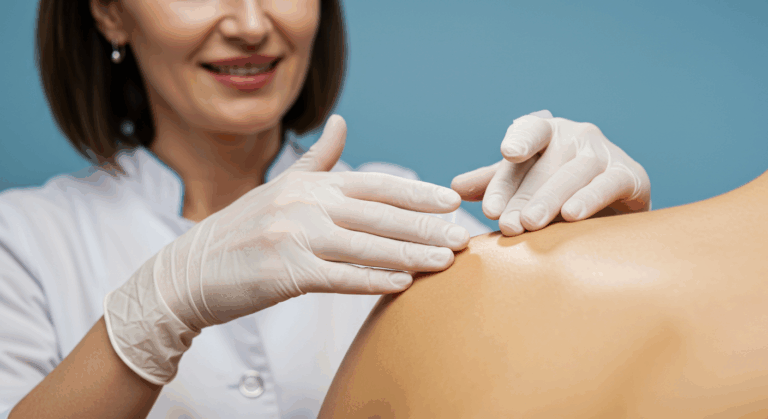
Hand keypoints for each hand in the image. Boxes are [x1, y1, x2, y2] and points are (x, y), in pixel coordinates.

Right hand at [104, 115, 469, 384]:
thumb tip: (342, 122)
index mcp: (308, 185)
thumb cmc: (242, 230)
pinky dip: (373, 281)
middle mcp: (303, 205)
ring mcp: (293, 238)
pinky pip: (338, 278)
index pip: (373, 185)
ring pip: (365, 247)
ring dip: (410, 256)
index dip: (415, 192)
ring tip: (444, 263)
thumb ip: (316, 158)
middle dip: (425, 227)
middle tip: (462, 238)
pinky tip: (402, 285)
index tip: (451, 201)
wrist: (190, 271)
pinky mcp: (284, 273)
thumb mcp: (279, 186)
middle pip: (378, 215)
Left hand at [451, 111, 650, 235]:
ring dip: (549, 199)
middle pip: (545, 163)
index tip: (507, 153)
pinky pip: (608, 184)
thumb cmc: (559, 191)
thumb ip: (493, 182)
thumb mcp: (524, 183)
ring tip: (529, 223)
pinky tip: (571, 215)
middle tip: (505, 223)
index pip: (530, 130)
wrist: (614, 210)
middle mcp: (577, 136)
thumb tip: (454, 187)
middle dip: (522, 195)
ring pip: (573, 174)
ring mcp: (605, 153)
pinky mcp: (630, 175)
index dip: (520, 139)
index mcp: (548, 132)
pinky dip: (590, 198)